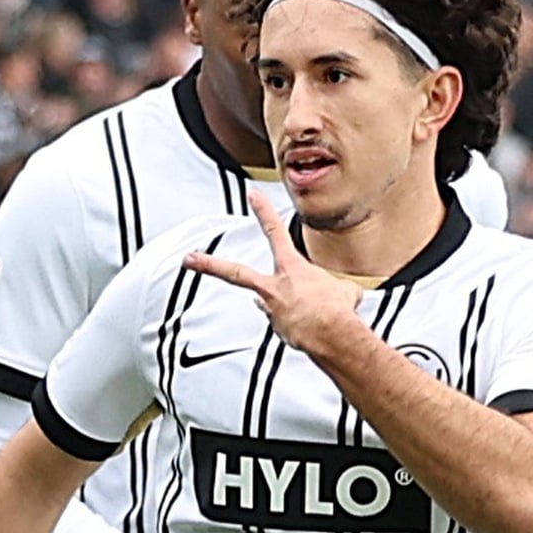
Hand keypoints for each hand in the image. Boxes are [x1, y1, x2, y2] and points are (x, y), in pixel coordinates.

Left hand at [182, 191, 362, 352]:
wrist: (333, 335)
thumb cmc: (337, 310)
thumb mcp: (343, 289)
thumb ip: (334, 287)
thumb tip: (341, 294)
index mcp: (291, 268)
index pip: (275, 232)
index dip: (263, 211)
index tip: (253, 197)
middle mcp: (274, 287)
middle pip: (234, 272)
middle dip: (209, 264)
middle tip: (189, 259)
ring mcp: (271, 309)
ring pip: (270, 304)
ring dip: (285, 307)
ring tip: (309, 314)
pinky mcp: (277, 330)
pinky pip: (288, 325)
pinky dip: (300, 326)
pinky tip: (314, 330)